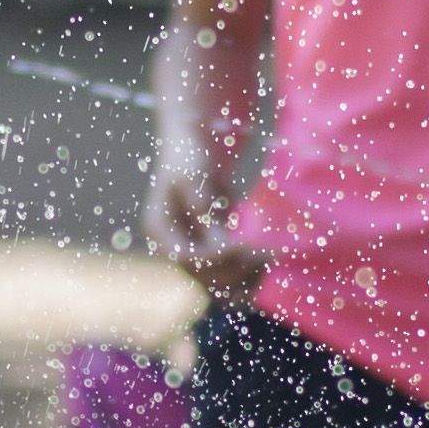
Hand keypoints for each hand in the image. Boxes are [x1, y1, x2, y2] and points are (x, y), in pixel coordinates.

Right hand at [138, 146, 264, 299]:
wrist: (194, 147)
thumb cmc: (190, 155)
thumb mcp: (192, 178)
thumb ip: (202, 211)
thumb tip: (217, 246)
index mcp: (158, 229)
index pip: (186, 259)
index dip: (215, 258)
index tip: (243, 245)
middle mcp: (170, 246)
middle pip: (202, 276)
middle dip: (233, 268)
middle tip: (264, 255)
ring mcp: (189, 250)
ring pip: (216, 280)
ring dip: (244, 275)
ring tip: (269, 259)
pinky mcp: (208, 251)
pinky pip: (227, 272)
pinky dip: (247, 271)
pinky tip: (266, 260)